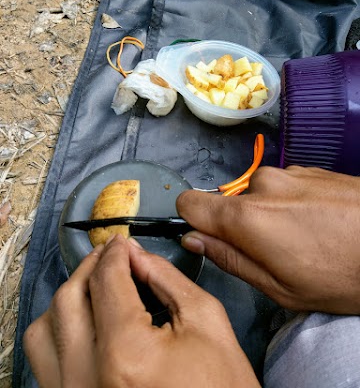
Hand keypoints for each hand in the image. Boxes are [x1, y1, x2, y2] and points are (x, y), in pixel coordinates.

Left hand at [24, 235, 258, 387]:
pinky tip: (85, 320)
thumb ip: (165, 277)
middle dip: (92, 266)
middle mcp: (89, 378)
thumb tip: (135, 255)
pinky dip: (58, 330)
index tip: (122, 243)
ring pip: (46, 328)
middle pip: (71, 299)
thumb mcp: (205, 319)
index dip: (115, 253)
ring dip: (69, 297)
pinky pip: (44, 359)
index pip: (107, 281)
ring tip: (95, 284)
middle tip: (111, 255)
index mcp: (127, 353)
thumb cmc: (222, 387)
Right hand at [177, 166, 359, 314]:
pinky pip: (283, 186)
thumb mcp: (279, 287)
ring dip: (269, 213)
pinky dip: (290, 202)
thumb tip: (193, 239)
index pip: (189, 202)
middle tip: (276, 251)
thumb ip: (228, 259)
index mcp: (245, 216)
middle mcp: (261, 184)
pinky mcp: (310, 168)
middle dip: (241, 226)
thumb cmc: (339, 275)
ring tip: (305, 236)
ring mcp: (288, 171)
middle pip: (228, 203)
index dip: (193, 221)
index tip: (213, 239)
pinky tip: (320, 221)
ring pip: (258, 194)